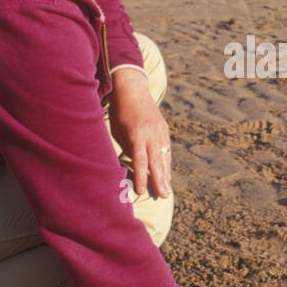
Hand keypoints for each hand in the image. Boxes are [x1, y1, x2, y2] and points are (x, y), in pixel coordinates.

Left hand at [108, 67, 170, 198]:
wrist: (133, 89)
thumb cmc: (120, 112)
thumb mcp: (118, 130)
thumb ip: (128, 147)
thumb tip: (137, 164)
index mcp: (137, 134)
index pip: (139, 160)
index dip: (141, 177)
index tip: (142, 191)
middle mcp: (151, 133)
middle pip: (156, 161)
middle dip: (160, 180)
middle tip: (165, 196)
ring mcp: (160, 131)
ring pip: (164, 157)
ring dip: (166, 175)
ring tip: (167, 190)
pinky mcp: (164, 129)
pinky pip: (166, 150)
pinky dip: (166, 163)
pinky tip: (166, 175)